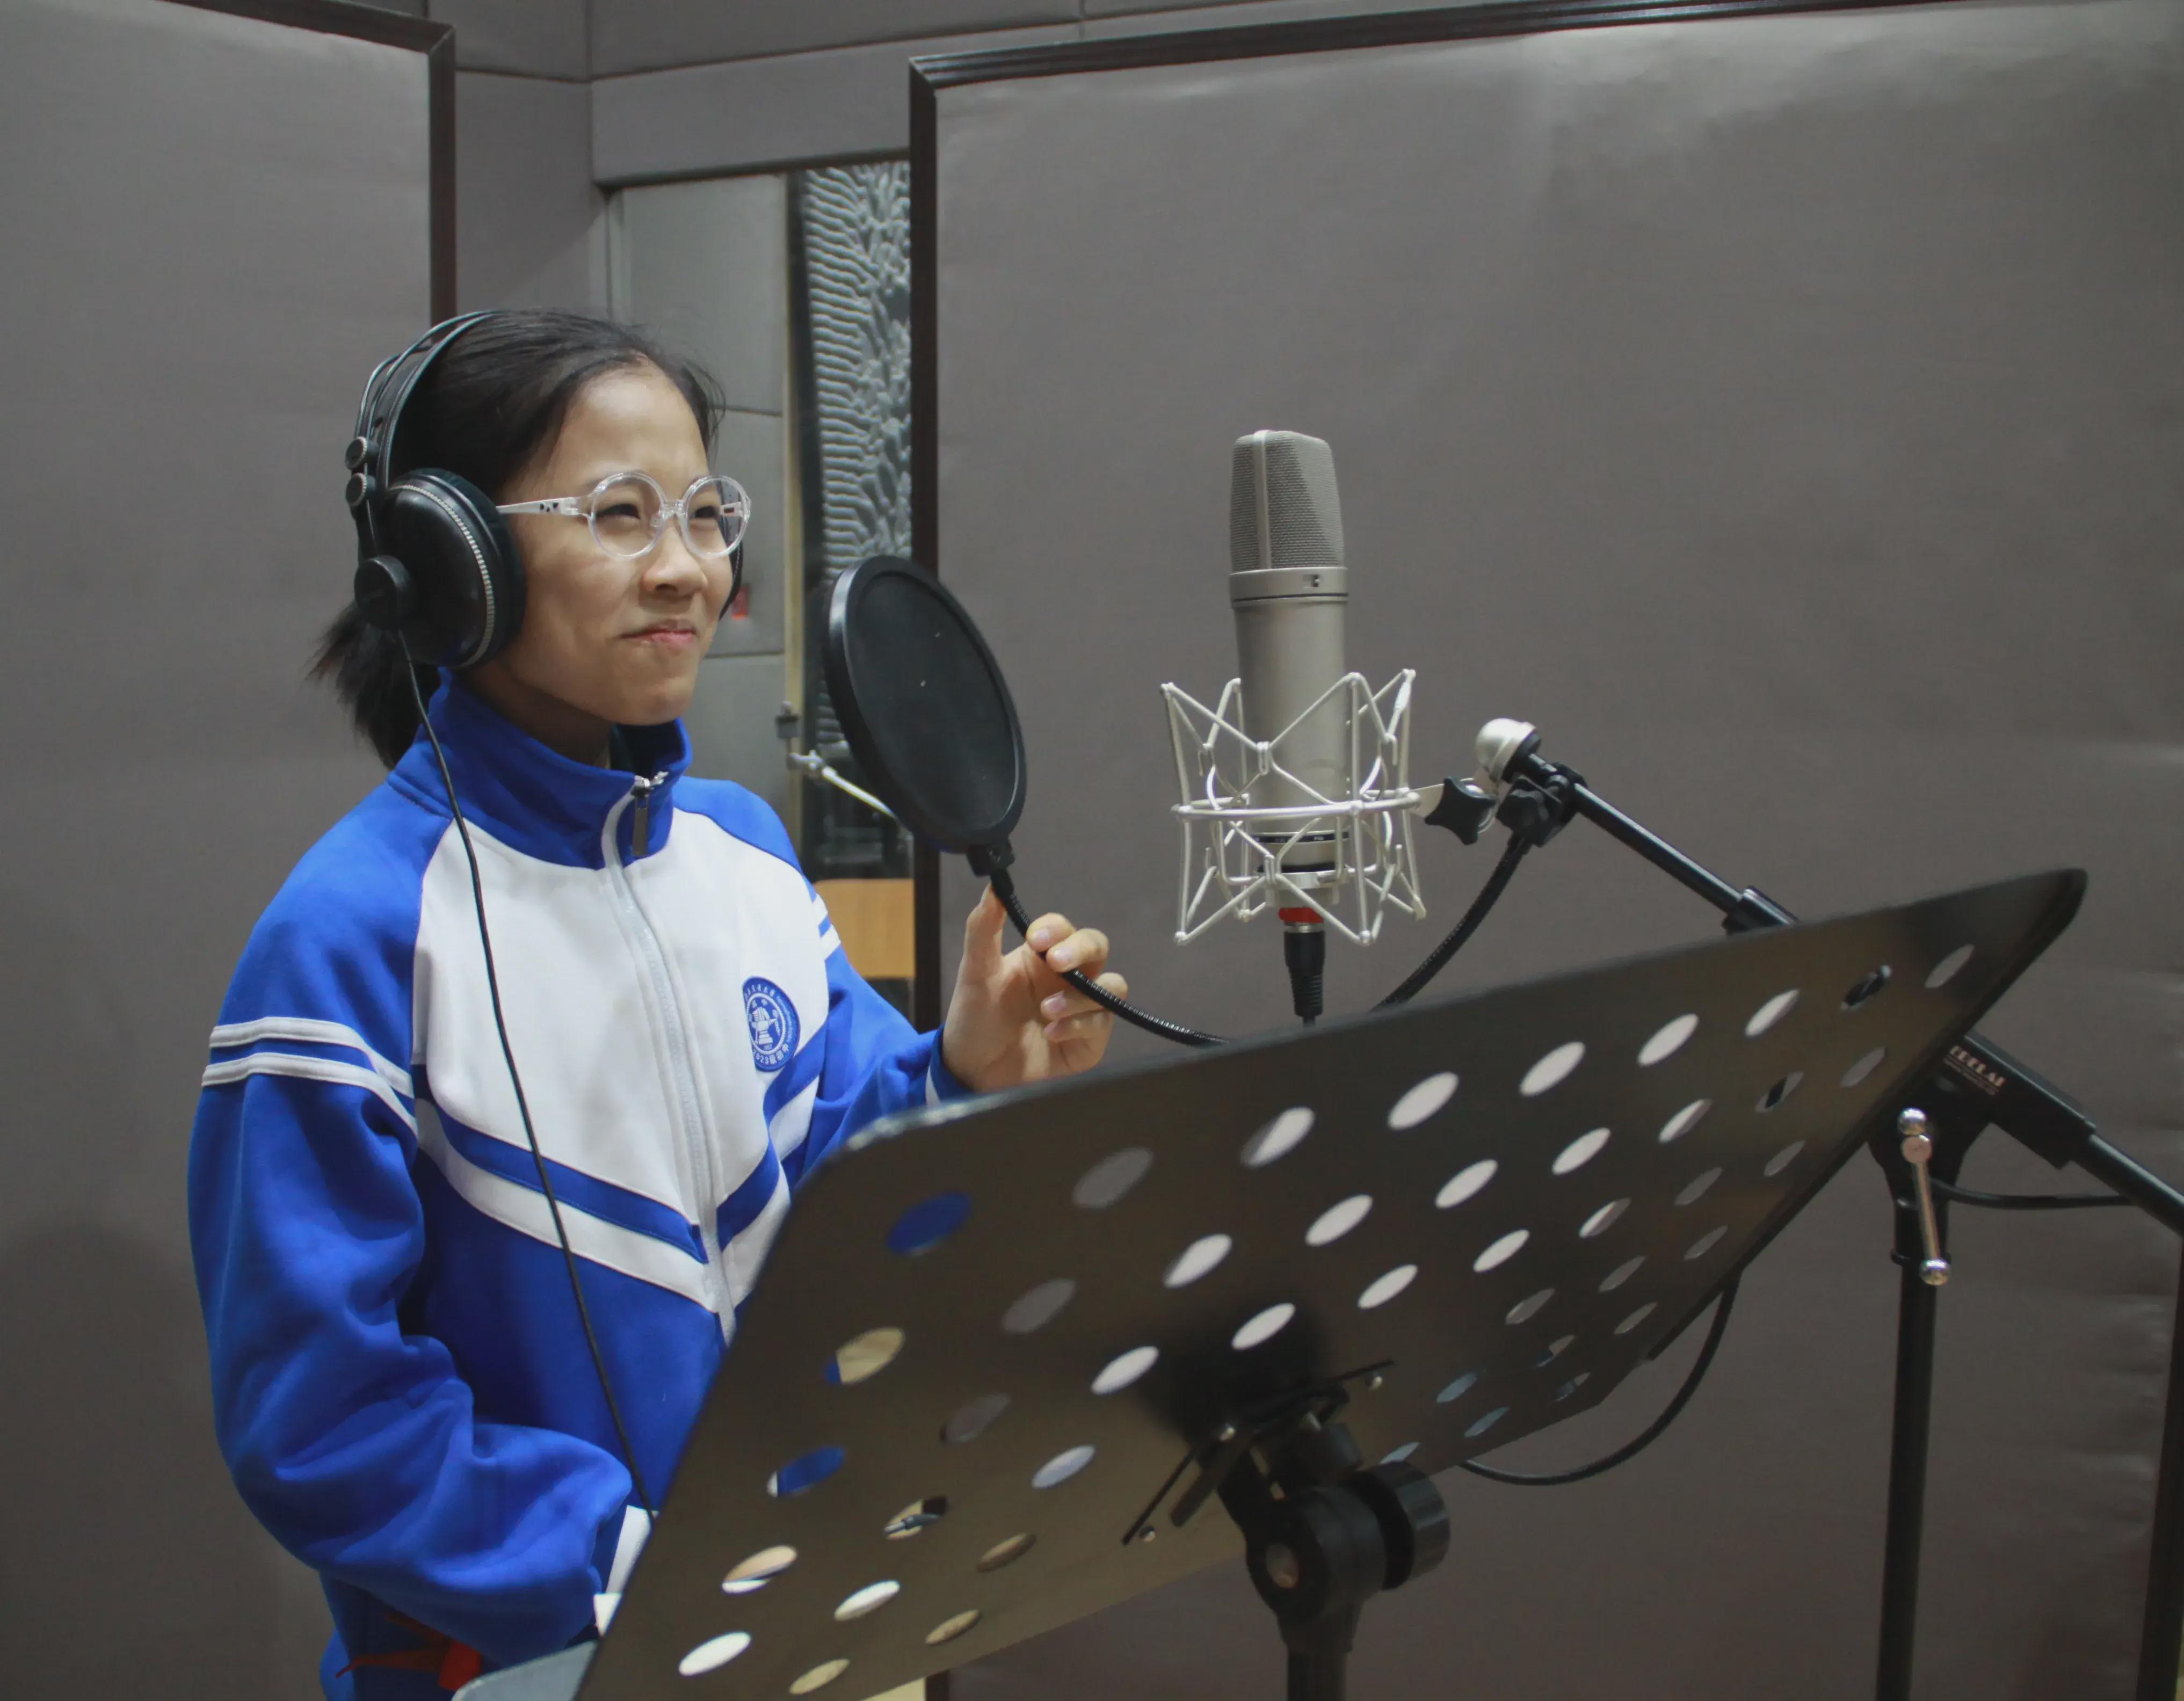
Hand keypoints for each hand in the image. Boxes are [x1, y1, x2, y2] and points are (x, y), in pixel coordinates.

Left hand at [940, 889, 1127, 1093]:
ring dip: (1081, 995)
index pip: (1062, 929)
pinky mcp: (1090, 1042)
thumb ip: (983, 931)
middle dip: (1081, 950)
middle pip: (1097, 947)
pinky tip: (1051, 1033)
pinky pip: (1102, 1023)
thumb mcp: (975, 975)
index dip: (1055, 929)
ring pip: (1110, 985)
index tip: (1037, 939)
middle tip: (1057, 961)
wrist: (973, 1074)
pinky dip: (1079, 1024)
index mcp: (1040, 958)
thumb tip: (992, 885)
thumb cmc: (974, 1020)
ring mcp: (1082, 1009)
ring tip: (1047, 1010)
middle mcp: (1066, 979)